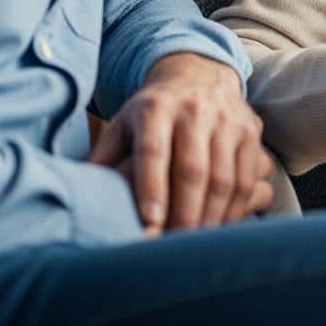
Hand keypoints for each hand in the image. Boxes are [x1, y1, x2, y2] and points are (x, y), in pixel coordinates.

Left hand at [90, 53, 274, 231]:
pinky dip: (235, 207)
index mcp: (156, 108)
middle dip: (183, 215)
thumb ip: (102, 159)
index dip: (151, 188)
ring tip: (195, 245)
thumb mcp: (121, 125)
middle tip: (173, 249)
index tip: (149, 225)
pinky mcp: (251, 129)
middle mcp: (194, 109)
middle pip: (192, 169)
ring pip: (223, 177)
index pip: (153, 151)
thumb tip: (75, 198)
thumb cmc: (151, 113)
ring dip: (210, 217)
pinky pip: (246, 175)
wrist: (198, 75)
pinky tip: (220, 227)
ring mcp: (227, 118)